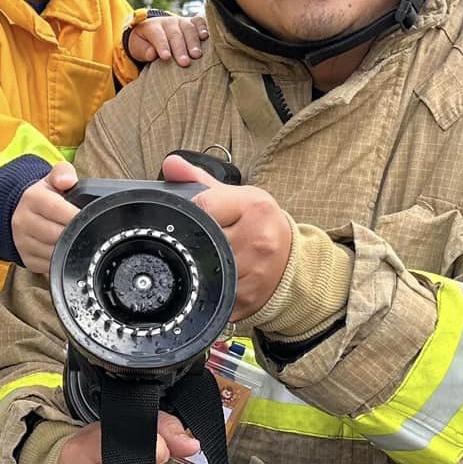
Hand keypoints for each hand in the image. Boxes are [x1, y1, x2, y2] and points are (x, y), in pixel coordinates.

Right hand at [12, 163, 78, 273]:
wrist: (18, 213)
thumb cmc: (43, 197)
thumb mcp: (52, 179)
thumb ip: (63, 172)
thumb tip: (68, 180)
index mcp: (32, 199)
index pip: (57, 209)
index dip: (76, 215)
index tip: (91, 217)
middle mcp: (23, 221)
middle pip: (57, 234)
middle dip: (76, 232)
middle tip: (89, 229)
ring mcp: (23, 242)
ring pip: (54, 252)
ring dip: (71, 248)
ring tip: (79, 238)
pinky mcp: (27, 259)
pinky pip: (50, 264)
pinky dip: (63, 259)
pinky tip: (69, 249)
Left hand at [127, 11, 208, 67]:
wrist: (152, 32)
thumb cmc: (144, 44)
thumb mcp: (137, 48)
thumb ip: (143, 51)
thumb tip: (152, 54)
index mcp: (151, 27)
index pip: (157, 35)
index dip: (162, 46)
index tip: (166, 57)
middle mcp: (167, 22)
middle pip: (174, 34)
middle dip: (180, 48)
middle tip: (184, 62)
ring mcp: (181, 21)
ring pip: (188, 28)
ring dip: (193, 42)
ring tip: (197, 55)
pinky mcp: (191, 22)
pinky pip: (199, 22)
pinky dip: (203, 28)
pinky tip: (206, 37)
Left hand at [161, 154, 293, 319]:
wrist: (292, 263)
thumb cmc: (262, 226)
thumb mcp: (239, 196)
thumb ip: (200, 180)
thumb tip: (170, 165)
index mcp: (255, 209)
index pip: (205, 205)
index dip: (192, 211)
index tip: (194, 216)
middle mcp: (257, 240)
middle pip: (202, 238)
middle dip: (196, 239)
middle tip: (201, 239)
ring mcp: (252, 273)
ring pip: (203, 267)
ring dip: (198, 264)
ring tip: (207, 256)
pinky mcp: (244, 299)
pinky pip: (210, 294)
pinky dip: (205, 289)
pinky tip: (213, 278)